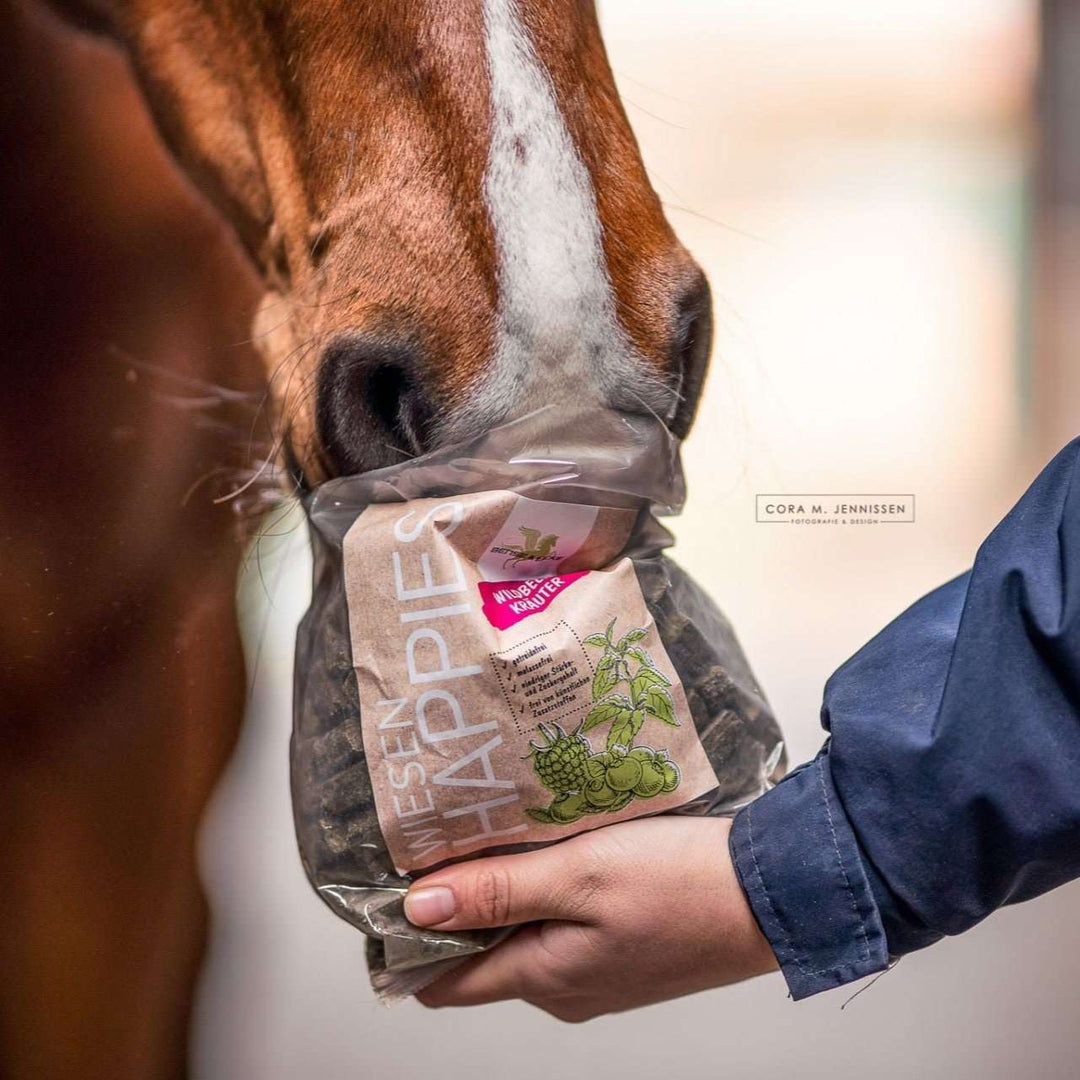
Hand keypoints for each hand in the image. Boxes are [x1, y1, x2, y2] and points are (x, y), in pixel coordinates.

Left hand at [404, 816, 777, 1021]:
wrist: (774, 894)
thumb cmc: (683, 884)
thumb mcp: (580, 876)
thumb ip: (497, 891)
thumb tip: (416, 909)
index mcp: (544, 977)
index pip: (444, 982)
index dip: (408, 943)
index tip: (390, 888)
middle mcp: (563, 986)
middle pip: (479, 953)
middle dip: (455, 903)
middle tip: (446, 836)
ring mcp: (596, 971)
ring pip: (521, 934)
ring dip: (502, 890)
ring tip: (497, 831)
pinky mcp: (622, 949)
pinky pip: (560, 924)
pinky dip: (543, 889)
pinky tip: (551, 847)